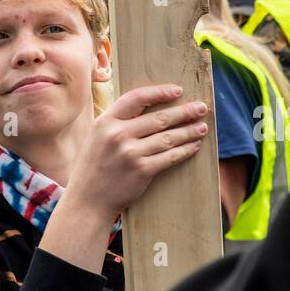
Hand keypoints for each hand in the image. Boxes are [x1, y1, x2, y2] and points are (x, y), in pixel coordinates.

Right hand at [65, 83, 208, 222]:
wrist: (87, 200)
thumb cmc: (94, 166)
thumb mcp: (98, 135)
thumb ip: (118, 121)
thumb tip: (149, 107)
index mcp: (106, 121)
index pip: (137, 98)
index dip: (159, 92)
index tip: (178, 90)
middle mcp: (118, 134)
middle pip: (159, 118)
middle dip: (184, 112)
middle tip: (201, 108)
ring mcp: (130, 153)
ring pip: (168, 137)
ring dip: (189, 131)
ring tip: (202, 127)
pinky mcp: (142, 171)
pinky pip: (170, 157)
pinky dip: (185, 150)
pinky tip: (194, 145)